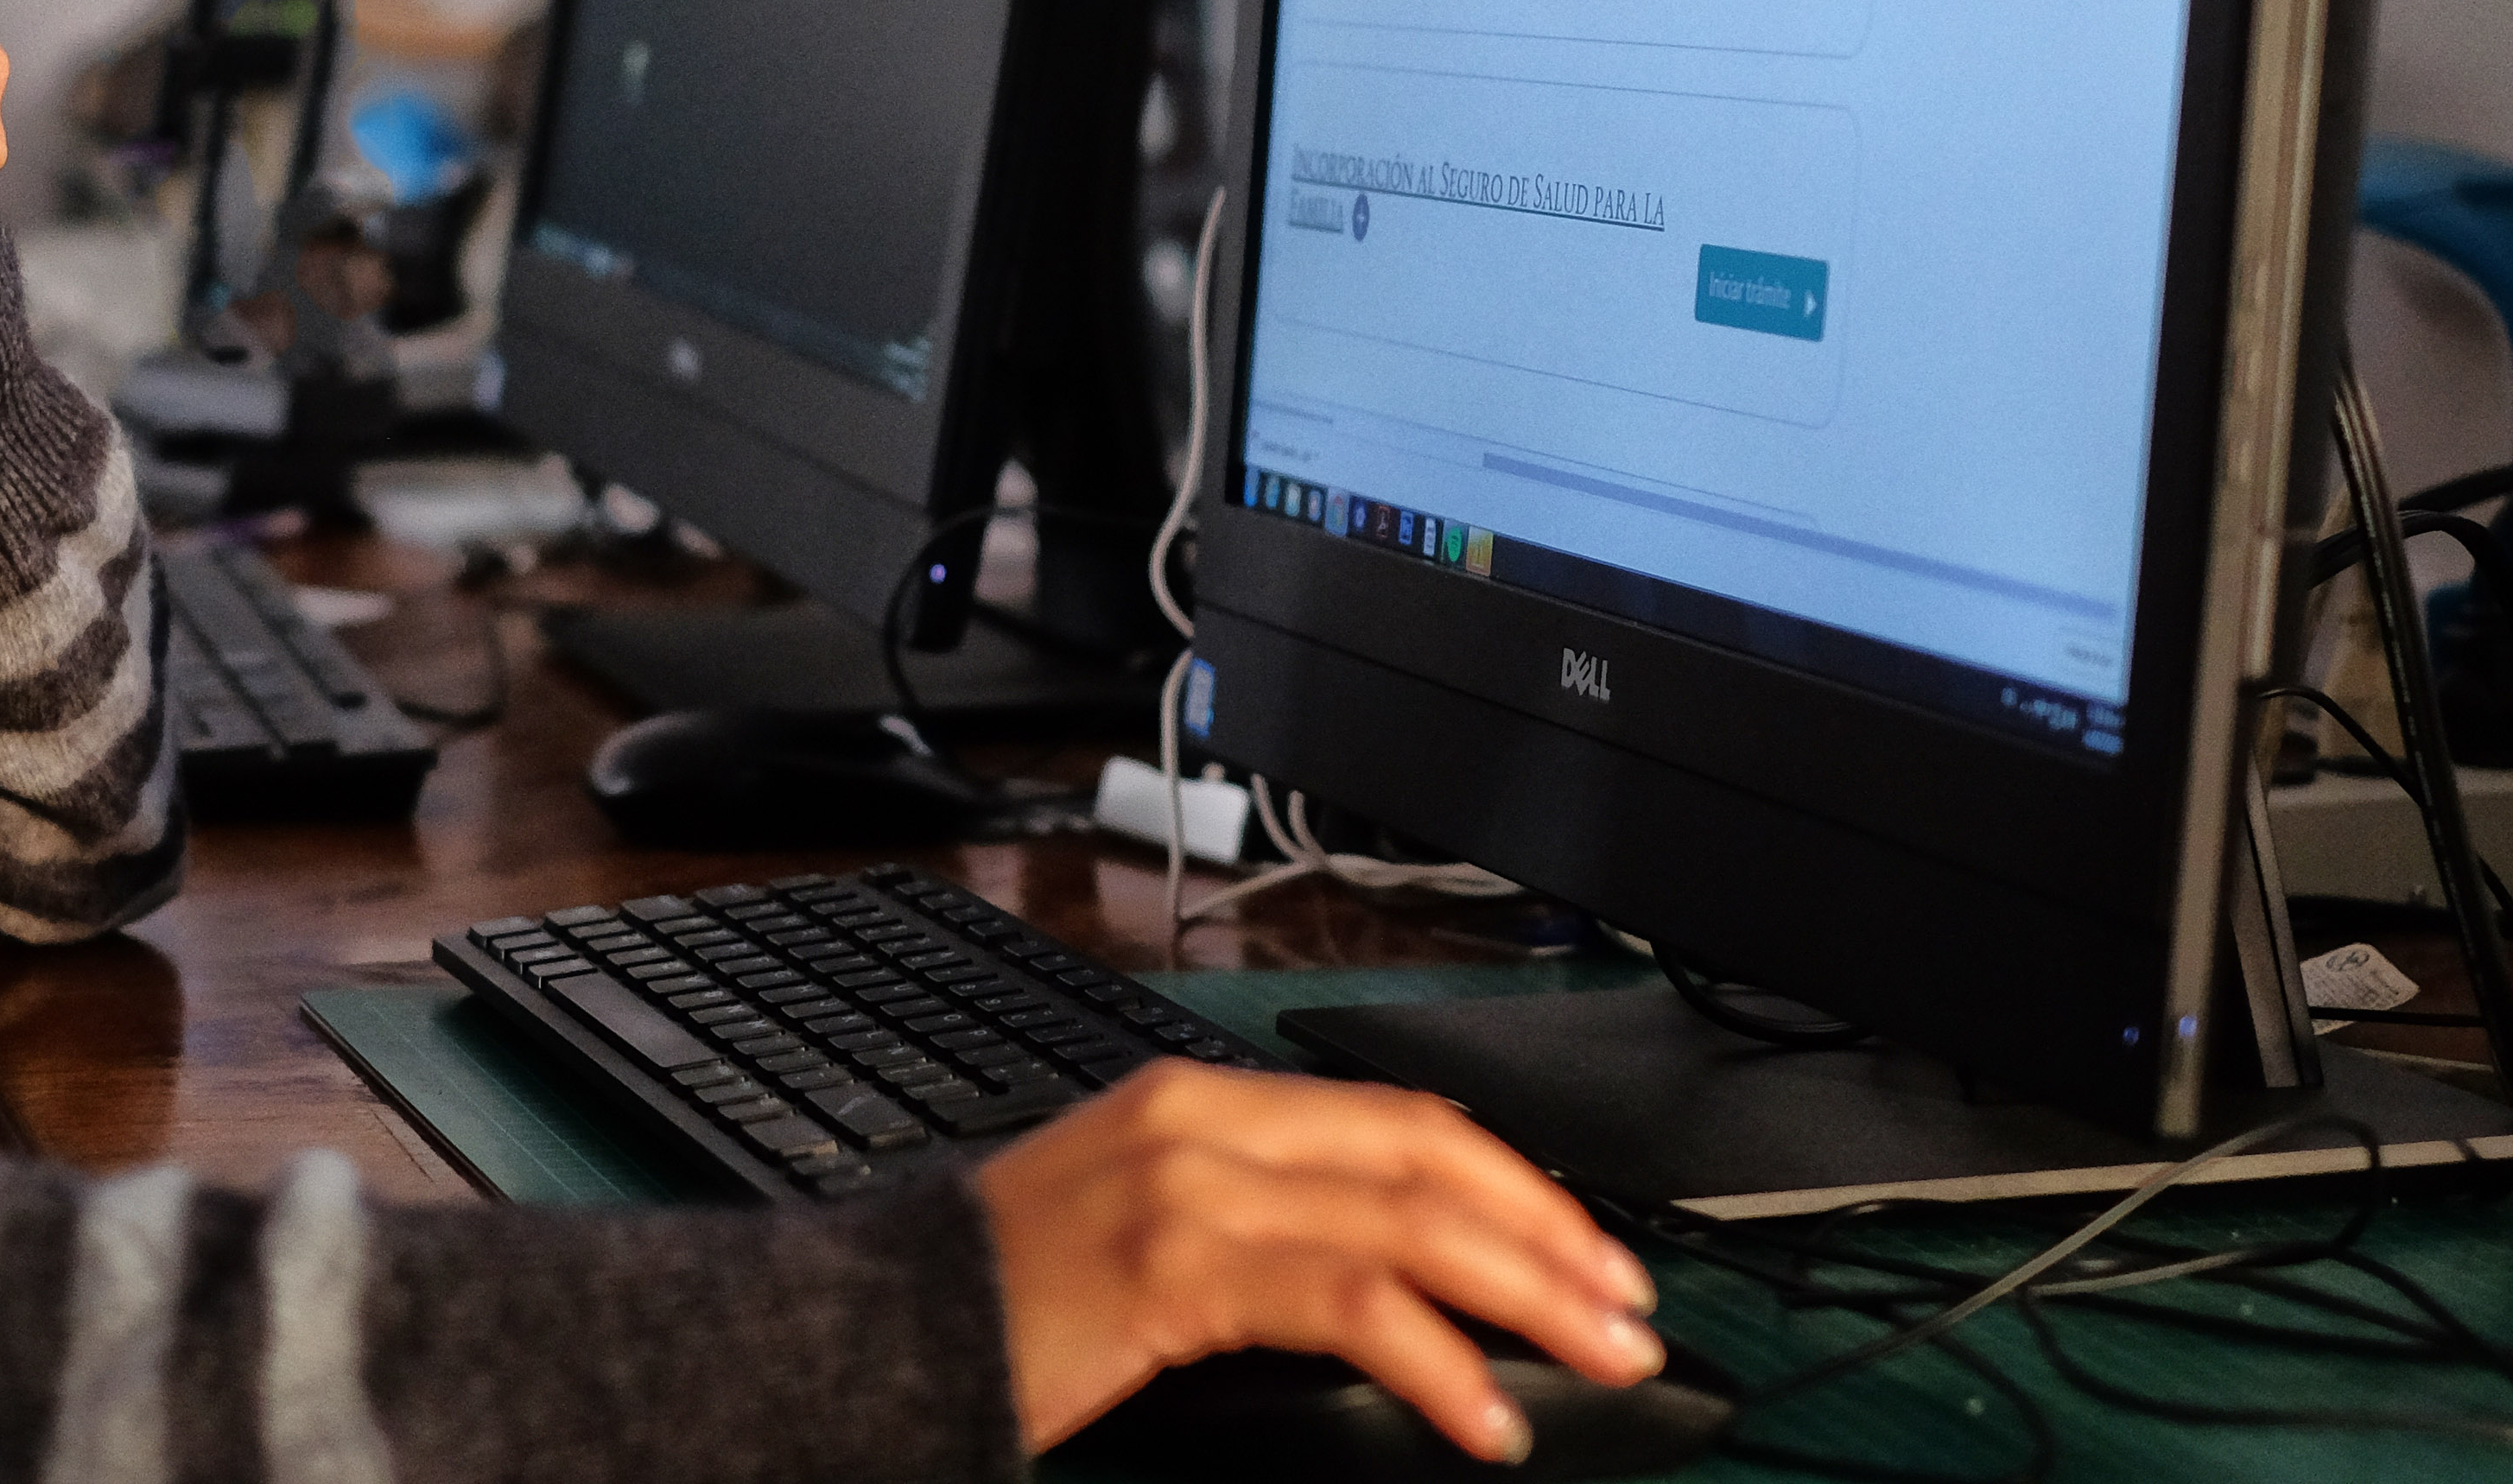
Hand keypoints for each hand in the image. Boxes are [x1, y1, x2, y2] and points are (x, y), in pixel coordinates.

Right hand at [978, 1061, 1662, 1463]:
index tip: (1590, 1252)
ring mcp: (1190, 1184)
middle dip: (1551, 1234)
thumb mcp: (1147, 1230)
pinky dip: (1437, 1362)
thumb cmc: (1011, 1299)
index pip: (1404, 1120)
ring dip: (1530, 1296)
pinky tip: (1483, 1415)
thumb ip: (1261, 1229)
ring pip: (1411, 1223)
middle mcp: (1206, 1119)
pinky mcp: (1174, 1265)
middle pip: (1428, 1158)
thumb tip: (1401, 1283)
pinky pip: (1346, 1303)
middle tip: (1630, 1310)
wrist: (882, 1328)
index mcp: (1203, 1097)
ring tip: (1597, 1360)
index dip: (1516, 1181)